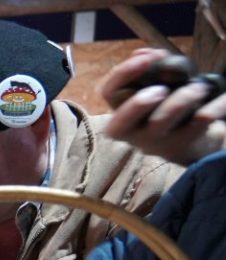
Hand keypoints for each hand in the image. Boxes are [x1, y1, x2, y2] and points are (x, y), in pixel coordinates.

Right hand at [100, 48, 225, 165]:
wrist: (190, 142)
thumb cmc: (166, 110)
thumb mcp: (151, 89)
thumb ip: (145, 71)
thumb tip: (141, 52)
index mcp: (121, 113)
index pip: (108, 94)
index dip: (122, 74)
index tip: (146, 58)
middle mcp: (132, 132)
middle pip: (120, 123)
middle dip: (138, 104)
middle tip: (160, 89)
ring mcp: (156, 141)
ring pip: (160, 122)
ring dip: (180, 101)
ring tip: (199, 87)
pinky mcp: (183, 144)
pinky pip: (198, 123)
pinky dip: (213, 107)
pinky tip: (221, 100)